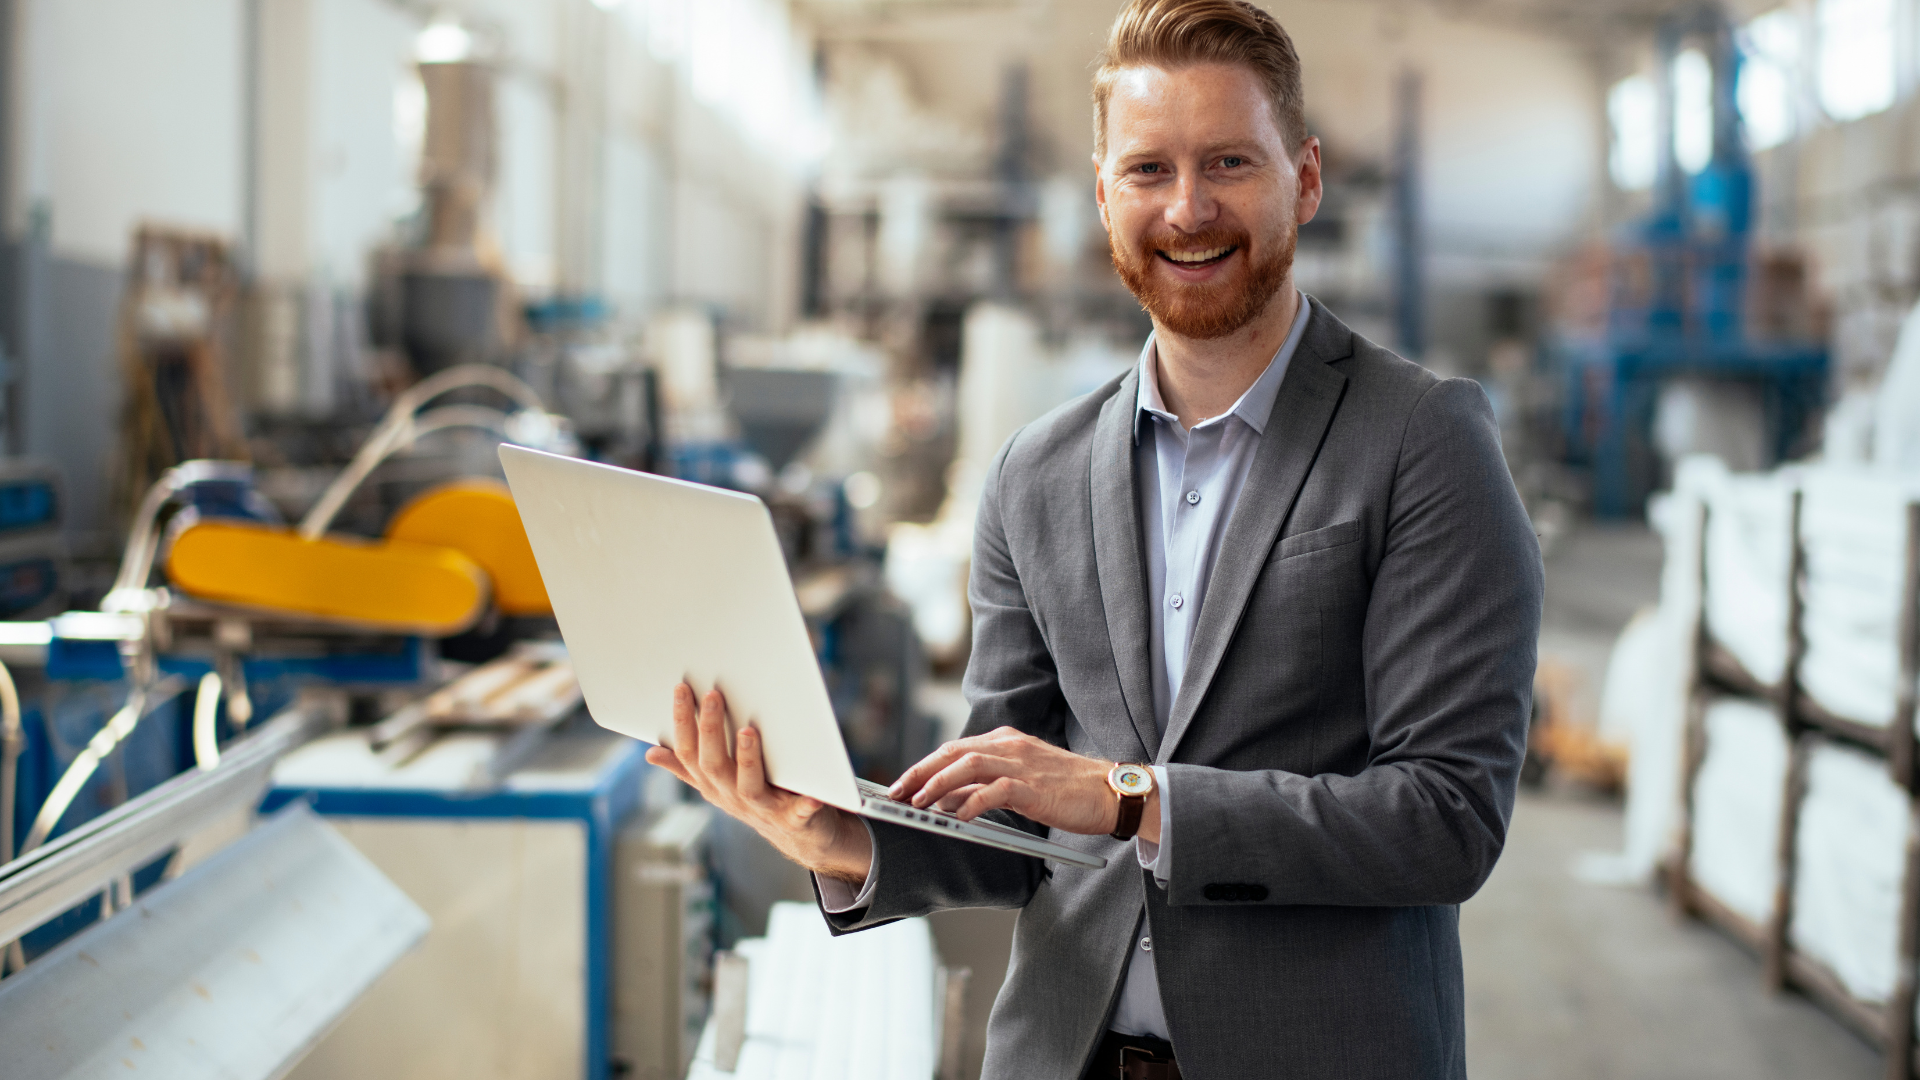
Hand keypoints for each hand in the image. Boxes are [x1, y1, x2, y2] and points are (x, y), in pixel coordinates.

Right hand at [645, 683, 872, 883]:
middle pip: (714, 765)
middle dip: (711, 730)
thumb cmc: (758, 797)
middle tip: (713, 695)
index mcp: (713, 784)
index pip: (689, 752)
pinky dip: (804, 805)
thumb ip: (687, 767)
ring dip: (748, 760)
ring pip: (749, 787)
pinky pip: (798, 814)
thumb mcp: (719, 783)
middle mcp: (732, 797)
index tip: (682, 688)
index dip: (682, 722)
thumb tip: (651, 752)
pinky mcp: (794, 820)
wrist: (801, 836)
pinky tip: (812, 795)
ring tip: (749, 732)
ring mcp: (763, 810)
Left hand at [888, 727, 1158, 842]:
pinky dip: (973, 802)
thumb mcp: (1019, 784)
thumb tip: (946, 801)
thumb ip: (984, 787)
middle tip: (896, 792)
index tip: (901, 783)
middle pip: (953, 752)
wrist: (1109, 792)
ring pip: (968, 765)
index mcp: (1005, 742)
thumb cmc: (1066, 790)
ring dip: (938, 784)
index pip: (954, 749)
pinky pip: (995, 790)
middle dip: (920, 772)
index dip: (924, 766)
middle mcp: (1009, 746)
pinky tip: (959, 817)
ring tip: (918, 802)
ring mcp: (1022, 764)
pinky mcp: (1035, 786)